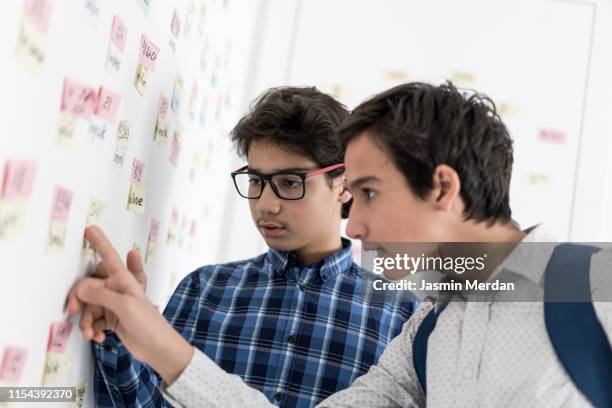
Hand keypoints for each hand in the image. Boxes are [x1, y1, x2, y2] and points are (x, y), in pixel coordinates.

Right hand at [67, 226, 193, 383]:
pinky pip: (93, 319)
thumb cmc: (149, 324)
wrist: (158, 348)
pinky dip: (92, 329)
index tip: (89, 228)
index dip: (100, 242)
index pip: (109, 257)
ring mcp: (114, 304)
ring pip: (88, 306)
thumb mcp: (125, 306)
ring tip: (91, 334)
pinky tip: (98, 338)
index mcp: (124, 280)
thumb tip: (82, 288)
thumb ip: (102, 295)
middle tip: (73, 312)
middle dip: (80, 300)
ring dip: (86, 321)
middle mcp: (117, 289)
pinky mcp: (111, 319)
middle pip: (88, 287)